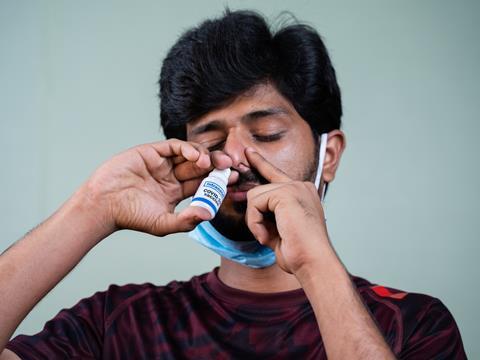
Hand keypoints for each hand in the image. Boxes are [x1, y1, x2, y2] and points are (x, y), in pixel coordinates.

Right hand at [79, 139, 231, 236]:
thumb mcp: (163, 223)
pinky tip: (197, 157)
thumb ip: (187, 221)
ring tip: (213, 163)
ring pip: (190, 154)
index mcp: (175, 192)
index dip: (217, 182)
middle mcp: (171, 176)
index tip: (233, 180)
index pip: (202, 184)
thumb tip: (210, 215)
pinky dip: (188, 149)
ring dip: (204, 156)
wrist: (103, 204)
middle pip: (200, 167)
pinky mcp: (152, 151)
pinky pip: (174, 146)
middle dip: (216, 166)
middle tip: (231, 166)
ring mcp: (162, 163)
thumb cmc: (130, 216)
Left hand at [244, 147, 331, 274]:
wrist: (312, 261)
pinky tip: (266, 236)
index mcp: (302, 192)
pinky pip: (255, 203)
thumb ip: (267, 213)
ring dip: (255, 222)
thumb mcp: (279, 228)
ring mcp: (294, 187)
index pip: (275, 174)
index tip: (248, 153)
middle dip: (254, 214)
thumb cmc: (298, 251)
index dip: (260, 163)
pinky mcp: (286, 193)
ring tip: (268, 238)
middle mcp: (300, 186)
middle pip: (259, 190)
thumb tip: (247, 201)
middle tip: (263, 235)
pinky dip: (255, 222)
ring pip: (254, 197)